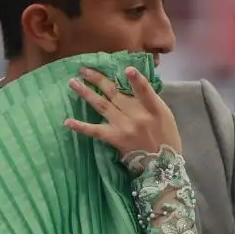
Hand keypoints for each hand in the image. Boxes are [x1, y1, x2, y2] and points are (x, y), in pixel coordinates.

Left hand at [65, 66, 180, 168]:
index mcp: (154, 108)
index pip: (145, 91)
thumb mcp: (165, 115)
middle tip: (83, 69)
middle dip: (99, 79)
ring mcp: (124, 127)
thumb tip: (133, 83)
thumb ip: (150, 100)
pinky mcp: (115, 138)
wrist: (162, 165)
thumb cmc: (166, 137)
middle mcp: (138, 116)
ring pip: (102, 105)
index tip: (127, 68)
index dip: (136, 80)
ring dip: (86, 93)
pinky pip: (95, 131)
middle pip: (115, 93)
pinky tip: (68, 121)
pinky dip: (81, 126)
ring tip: (73, 83)